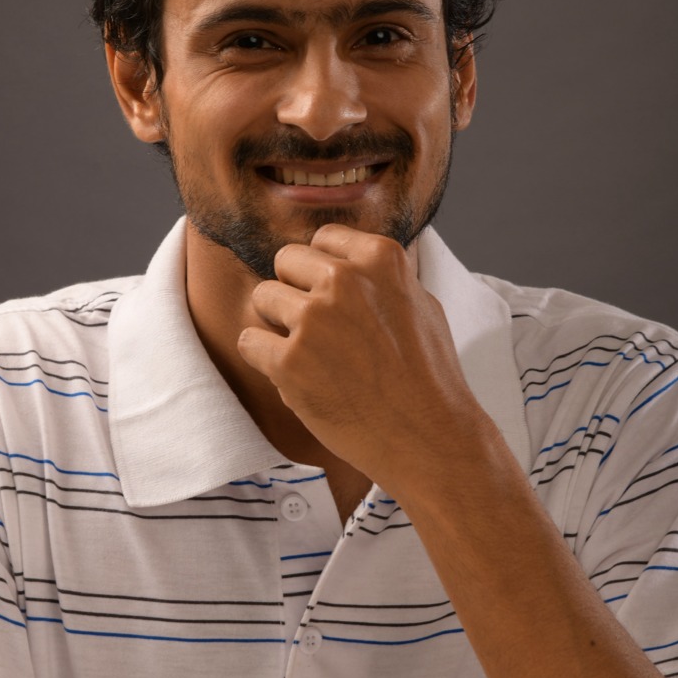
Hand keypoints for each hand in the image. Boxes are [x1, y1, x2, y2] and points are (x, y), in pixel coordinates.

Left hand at [238, 224, 482, 491]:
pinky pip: (248, 342)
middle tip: (320, 331)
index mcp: (379, 258)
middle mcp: (344, 279)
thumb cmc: (429, 377)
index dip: (321, 271)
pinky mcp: (290, 360)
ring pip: (262, 297)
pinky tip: (295, 377)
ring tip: (311, 356)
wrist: (428, 438)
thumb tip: (348, 259)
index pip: (322, 239)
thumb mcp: (422, 304)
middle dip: (296, 291)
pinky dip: (264, 360)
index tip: (334, 299)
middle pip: (285, 261)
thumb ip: (381, 277)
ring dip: (278, 325)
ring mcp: (314, 319)